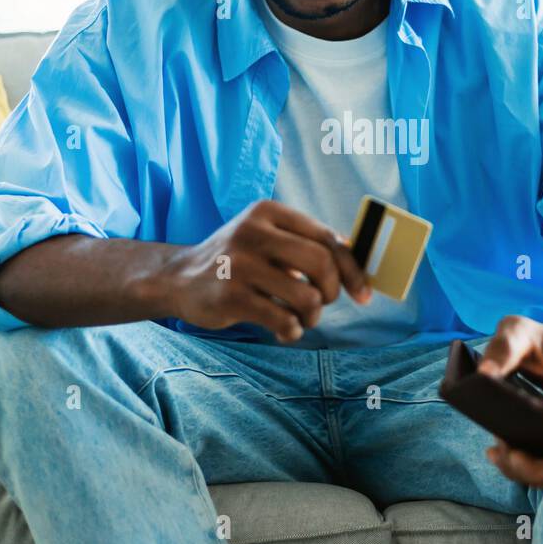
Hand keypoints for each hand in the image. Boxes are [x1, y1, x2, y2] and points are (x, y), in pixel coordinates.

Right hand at [160, 199, 370, 342]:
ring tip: (299, 319)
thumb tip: (357, 261)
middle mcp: (253, 233)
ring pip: (306, 297)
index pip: (327, 238)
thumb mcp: (266, 237)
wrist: (178, 278)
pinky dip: (292, 331)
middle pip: (322, 265)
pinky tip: (284, 329)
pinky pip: (283, 320)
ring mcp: (239, 265)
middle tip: (321, 304)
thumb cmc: (237, 259)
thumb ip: (306, 243)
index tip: (364, 294)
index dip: (353, 269)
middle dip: (331, 292)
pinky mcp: (230, 297)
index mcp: (268, 212)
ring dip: (312, 316)